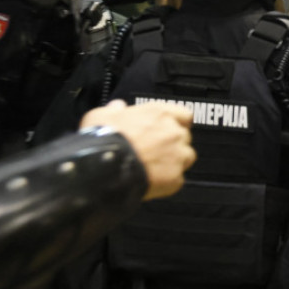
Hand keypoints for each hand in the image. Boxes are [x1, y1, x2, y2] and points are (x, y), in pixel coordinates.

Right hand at [81, 99, 195, 199]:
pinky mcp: (175, 178)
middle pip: (184, 137)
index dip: (177, 122)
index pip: (184, 115)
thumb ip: (114, 109)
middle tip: (156, 151)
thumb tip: (117, 107)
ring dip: (175, 162)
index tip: (170, 128)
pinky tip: (152, 181)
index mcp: (159, 114)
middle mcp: (173, 132)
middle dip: (173, 144)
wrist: (105, 168)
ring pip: (186, 157)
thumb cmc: (105, 141)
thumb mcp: (102, 115)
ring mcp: (177, 155)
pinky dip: (168, 182)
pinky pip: (178, 180)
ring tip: (155, 168)